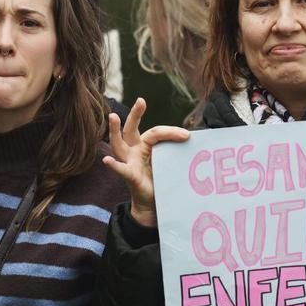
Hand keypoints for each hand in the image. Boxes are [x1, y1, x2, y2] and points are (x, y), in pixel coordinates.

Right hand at [101, 97, 189, 227]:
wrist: (153, 204)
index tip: (187, 136)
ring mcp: (129, 162)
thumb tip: (198, 141)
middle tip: (141, 101)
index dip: (171, 132)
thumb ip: (178, 152)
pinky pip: (121, 170)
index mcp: (145, 146)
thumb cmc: (161, 180)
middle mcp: (134, 151)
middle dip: (135, 114)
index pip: (156, 132)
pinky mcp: (129, 176)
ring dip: (115, 130)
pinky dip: (114, 165)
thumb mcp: (171, 163)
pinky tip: (107, 160)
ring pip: (119, 143)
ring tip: (113, 117)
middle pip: (131, 129)